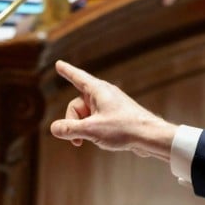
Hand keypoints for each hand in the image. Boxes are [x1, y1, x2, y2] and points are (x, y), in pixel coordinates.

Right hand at [50, 60, 175, 159]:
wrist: (150, 136)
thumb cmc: (124, 128)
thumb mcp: (91, 130)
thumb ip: (70, 129)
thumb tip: (54, 128)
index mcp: (97, 90)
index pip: (77, 77)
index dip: (66, 71)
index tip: (59, 63)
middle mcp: (103, 94)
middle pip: (76, 106)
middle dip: (73, 123)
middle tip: (78, 141)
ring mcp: (109, 105)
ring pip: (86, 115)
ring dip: (84, 129)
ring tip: (95, 140)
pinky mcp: (115, 116)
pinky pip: (96, 121)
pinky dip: (93, 130)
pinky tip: (103, 140)